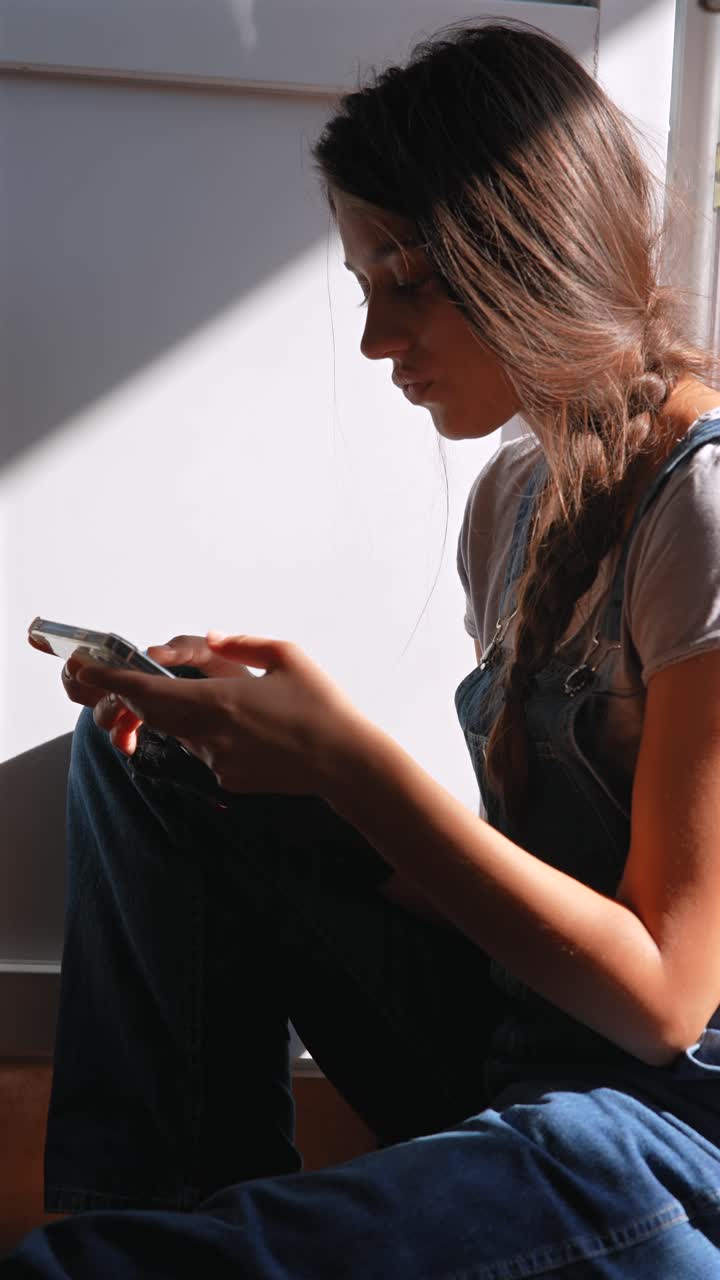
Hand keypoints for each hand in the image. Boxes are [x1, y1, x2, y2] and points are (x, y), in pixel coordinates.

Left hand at [74, 632, 365, 795]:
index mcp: (217, 699)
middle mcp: (208, 733)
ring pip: (178, 731)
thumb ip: (240, 644)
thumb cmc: (321, 705)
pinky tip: (250, 729)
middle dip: (134, 697)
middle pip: (151, 713)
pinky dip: (209, 733)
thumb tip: (212, 637)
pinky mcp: (226, 779)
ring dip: (181, 712)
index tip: (82, 668)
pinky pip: (203, 750)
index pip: (146, 691)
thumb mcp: (286, 656)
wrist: (343, 761)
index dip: (108, 680)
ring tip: (225, 701)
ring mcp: (215, 760)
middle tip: (129, 679)